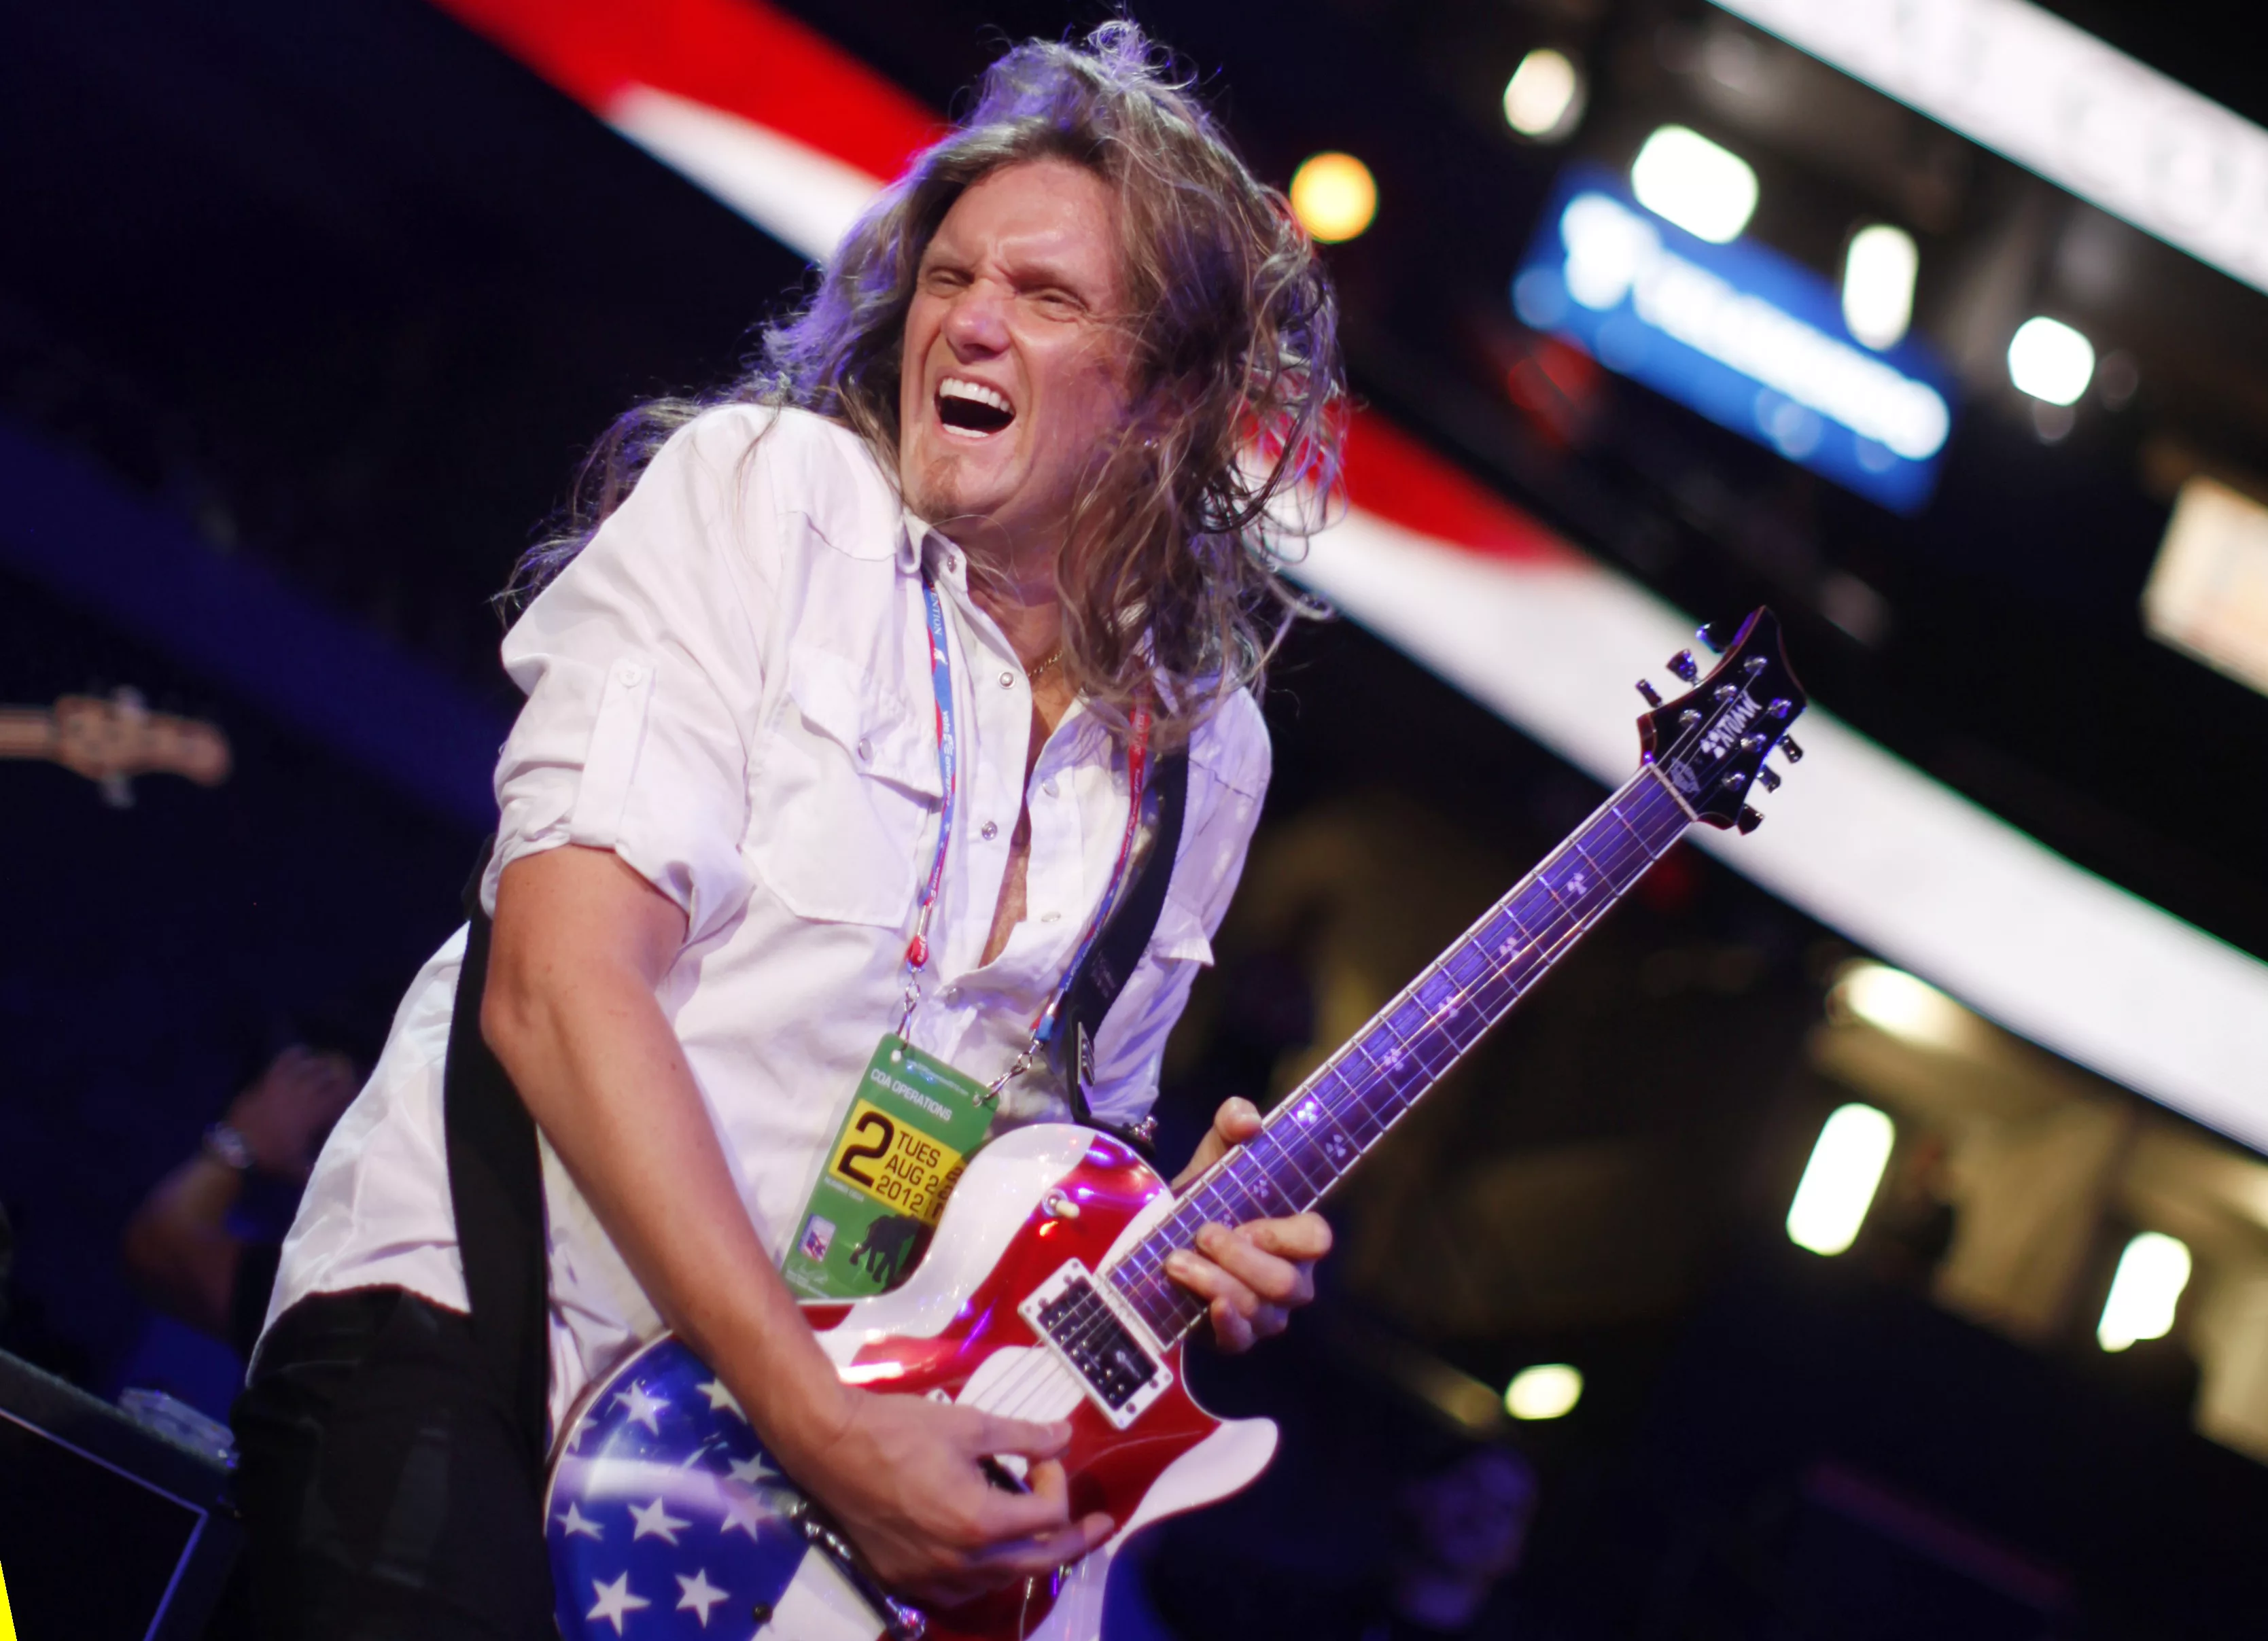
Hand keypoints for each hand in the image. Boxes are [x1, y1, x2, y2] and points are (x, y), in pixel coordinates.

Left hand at [225, 1045, 356, 1180]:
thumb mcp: (297, 1167)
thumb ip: (316, 1166)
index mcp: (315, 1114)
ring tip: (326, 1063)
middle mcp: (305, 1095)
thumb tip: (331, 1167)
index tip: (357, 1089)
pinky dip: (294, 1055)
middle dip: (339, 1074)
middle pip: (328, 1077)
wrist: (236, 1149)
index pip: (341, 1095)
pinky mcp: (269, 1082)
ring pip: (309, 1066)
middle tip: (344, 1074)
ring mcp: (286, 1086)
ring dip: (320, 1064)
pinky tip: (301, 1052)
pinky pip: (284, 1062)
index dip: (352, 1090)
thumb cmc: (270, 1158)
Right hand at [780, 1388, 1113, 1605]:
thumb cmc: (899, 1429)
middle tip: (1100, 1527)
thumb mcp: (969, 1424)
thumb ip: (1024, 1436)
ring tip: (1046, 1535)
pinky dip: (989, 1572)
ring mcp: (932, 1578)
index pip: (1047, 1518)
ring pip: (1001, 1580)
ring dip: (1030, 1556)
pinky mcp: (907, 1581)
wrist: (831, 1448)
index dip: (1057, 1481)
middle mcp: (960, 1562)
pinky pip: (963, 1590)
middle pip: (1037, 1563)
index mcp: (979, 1522)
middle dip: (1074, 1541)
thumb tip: (1065, 1435)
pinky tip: (993, 1553)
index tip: (1043, 1454)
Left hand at [1166, 1097, 1331, 1351]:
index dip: (1283, 1234)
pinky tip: (1207, 1306)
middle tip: (1203, 1233)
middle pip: (1287, 1283)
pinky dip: (1227, 1324)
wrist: (1165, 1237)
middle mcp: (1291, 1278)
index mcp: (1295, 1235)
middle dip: (1240, 1258)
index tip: (1246, 1221)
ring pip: (1260, 1311)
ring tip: (1176, 1260)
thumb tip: (1248, 1120)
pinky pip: (1241, 1341)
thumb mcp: (1215, 1156)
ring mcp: (1266, 1313)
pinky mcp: (1237, 1336)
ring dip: (1214, 1282)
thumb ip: (1232, 1125)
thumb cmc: (1206, 1197)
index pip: (1317, 1239)